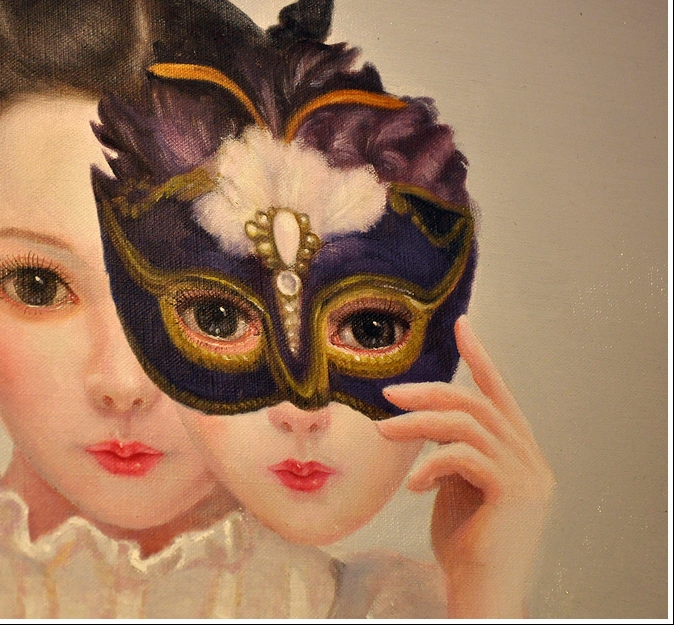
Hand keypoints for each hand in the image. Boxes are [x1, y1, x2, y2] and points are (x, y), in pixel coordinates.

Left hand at [375, 317, 554, 617]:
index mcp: (519, 452)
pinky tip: (415, 485)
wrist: (481, 590)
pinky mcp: (516, 492)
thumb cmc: (464, 542)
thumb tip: (426, 419)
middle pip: (478, 403)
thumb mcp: (456, 485)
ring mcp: (528, 475)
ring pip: (468, 425)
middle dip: (431, 391)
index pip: (499, 394)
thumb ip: (453, 449)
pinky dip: (432, 464)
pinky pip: (465, 458)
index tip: (462, 324)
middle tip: (389, 392)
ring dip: (419, 423)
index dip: (480, 357)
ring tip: (383, 431)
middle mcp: (531, 458)